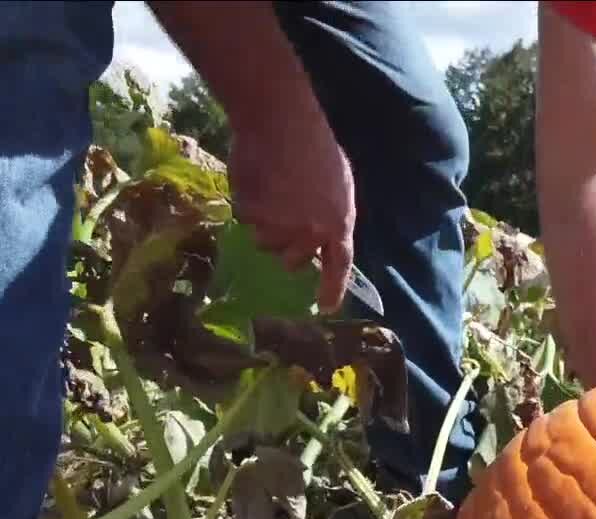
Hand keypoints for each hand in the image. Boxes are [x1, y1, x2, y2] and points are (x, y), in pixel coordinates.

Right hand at [227, 116, 355, 313]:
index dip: (332, 288)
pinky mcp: (250, 217)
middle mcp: (310, 233)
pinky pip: (245, 221)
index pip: (339, 266)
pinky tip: (257, 180)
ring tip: (272, 189)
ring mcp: (279, 227)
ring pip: (265, 242)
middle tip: (286, 218)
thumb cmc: (316, 146)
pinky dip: (248, 205)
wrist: (280, 124)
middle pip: (293, 261)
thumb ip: (332, 214)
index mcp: (339, 223)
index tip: (327, 307)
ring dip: (265, 224)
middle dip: (288, 246)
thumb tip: (321, 235)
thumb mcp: (339, 184)